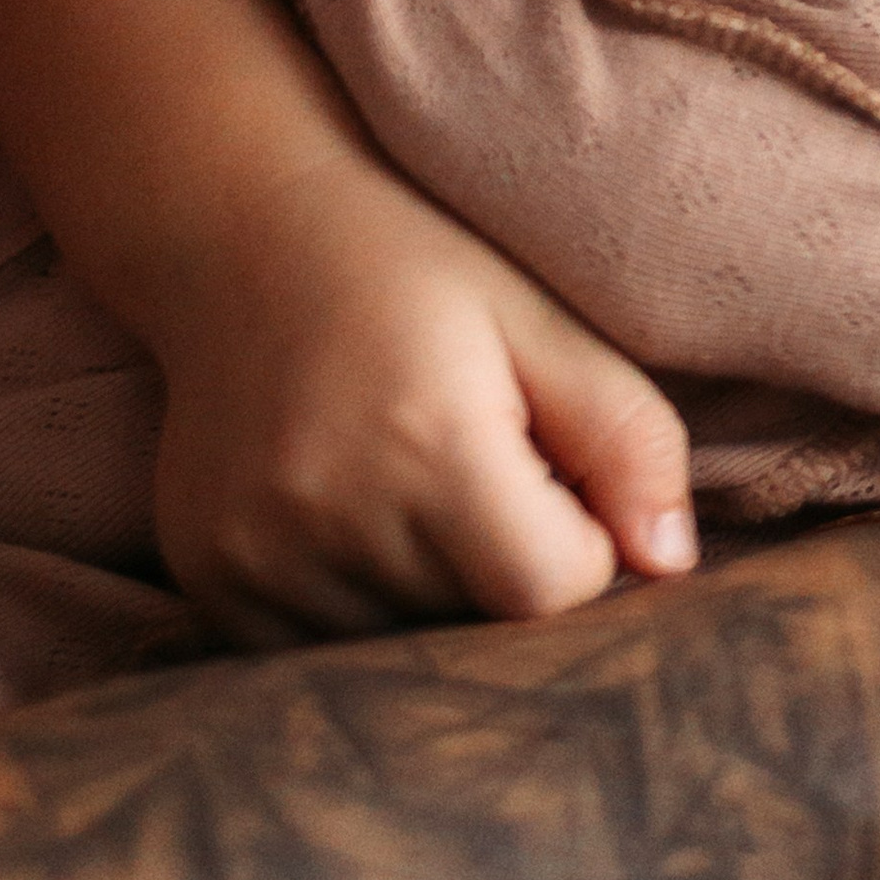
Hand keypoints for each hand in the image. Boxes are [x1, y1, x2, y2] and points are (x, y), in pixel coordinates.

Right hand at [146, 148, 698, 646]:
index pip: (550, 589)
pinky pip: (312, 650)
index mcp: (429, 447)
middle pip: (474, 623)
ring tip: (406, 478)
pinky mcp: (208, 579)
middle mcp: (328, 517)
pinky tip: (345, 508)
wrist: (240, 230)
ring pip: (398, 645)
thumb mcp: (541, 318)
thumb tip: (672, 564)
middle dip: (504, 564)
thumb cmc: (416, 266)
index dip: (579, 539)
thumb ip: (626, 436)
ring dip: (429, 589)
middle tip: (475, 461)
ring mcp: (253, 559)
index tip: (551, 469)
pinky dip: (354, 602)